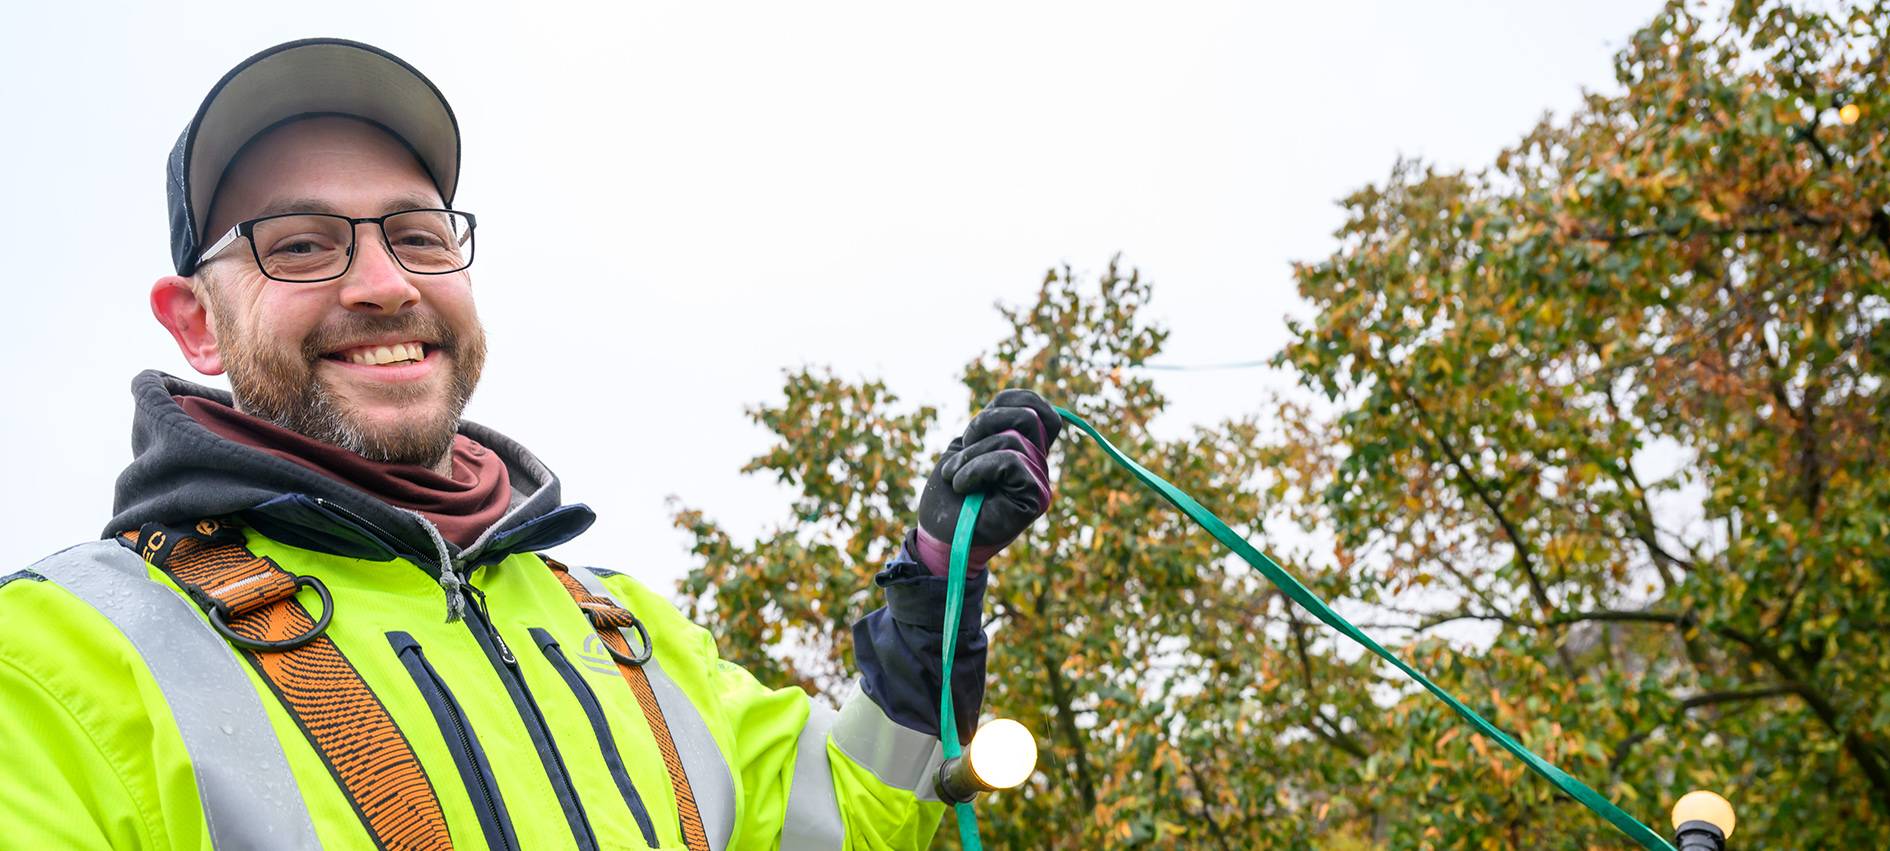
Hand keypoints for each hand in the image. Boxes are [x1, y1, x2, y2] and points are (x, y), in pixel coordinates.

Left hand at [913, 388, 1060, 574]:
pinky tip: (962, 485)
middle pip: (1029, 416)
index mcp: (1026, 451)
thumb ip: (994, 426)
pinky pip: (1011, 460)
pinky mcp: (1035, 499)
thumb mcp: (967, 447)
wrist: (939, 537)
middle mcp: (1039, 466)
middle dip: (984, 424)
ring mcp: (1040, 483)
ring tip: (955, 477)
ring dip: (971, 455)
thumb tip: (1019, 406)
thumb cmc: (949, 495)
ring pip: (1014, 439)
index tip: (977, 425)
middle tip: (962, 450)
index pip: (1041, 411)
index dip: (1013, 401)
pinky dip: (976, 468)